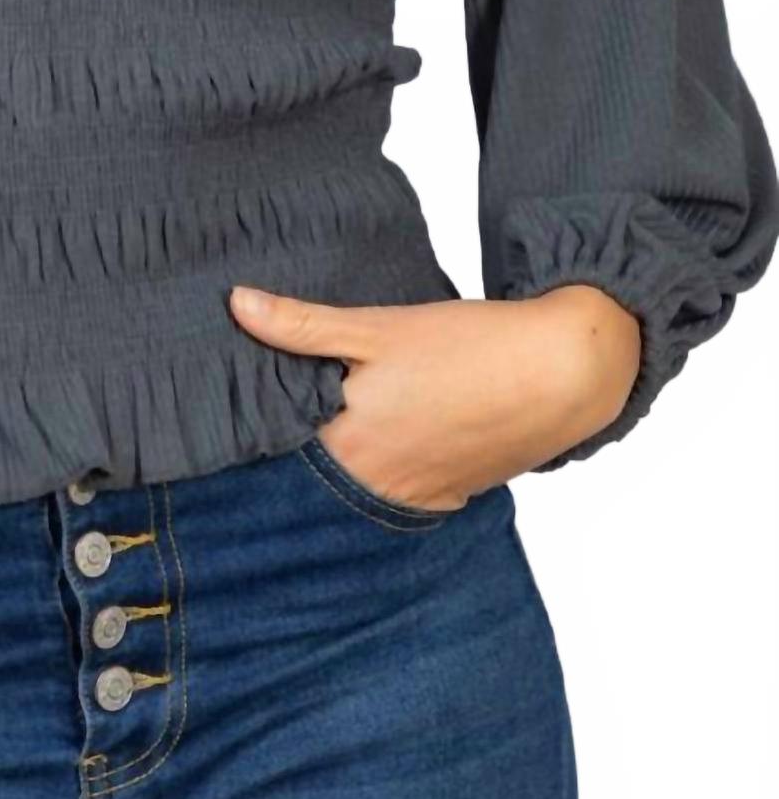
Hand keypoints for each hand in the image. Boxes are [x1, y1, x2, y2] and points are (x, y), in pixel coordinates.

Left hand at [228, 282, 641, 510]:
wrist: (564, 371)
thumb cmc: (469, 348)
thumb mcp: (377, 326)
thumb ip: (302, 324)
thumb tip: (236, 304)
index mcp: (351, 446)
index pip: (279, 451)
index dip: (256, 429)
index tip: (233, 410)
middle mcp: (380, 484)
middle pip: (316, 473)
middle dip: (296, 448)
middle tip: (272, 413)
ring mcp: (420, 494)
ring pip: (358, 483)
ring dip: (342, 461)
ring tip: (327, 422)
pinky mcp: (453, 491)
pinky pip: (401, 489)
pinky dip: (385, 468)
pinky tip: (385, 437)